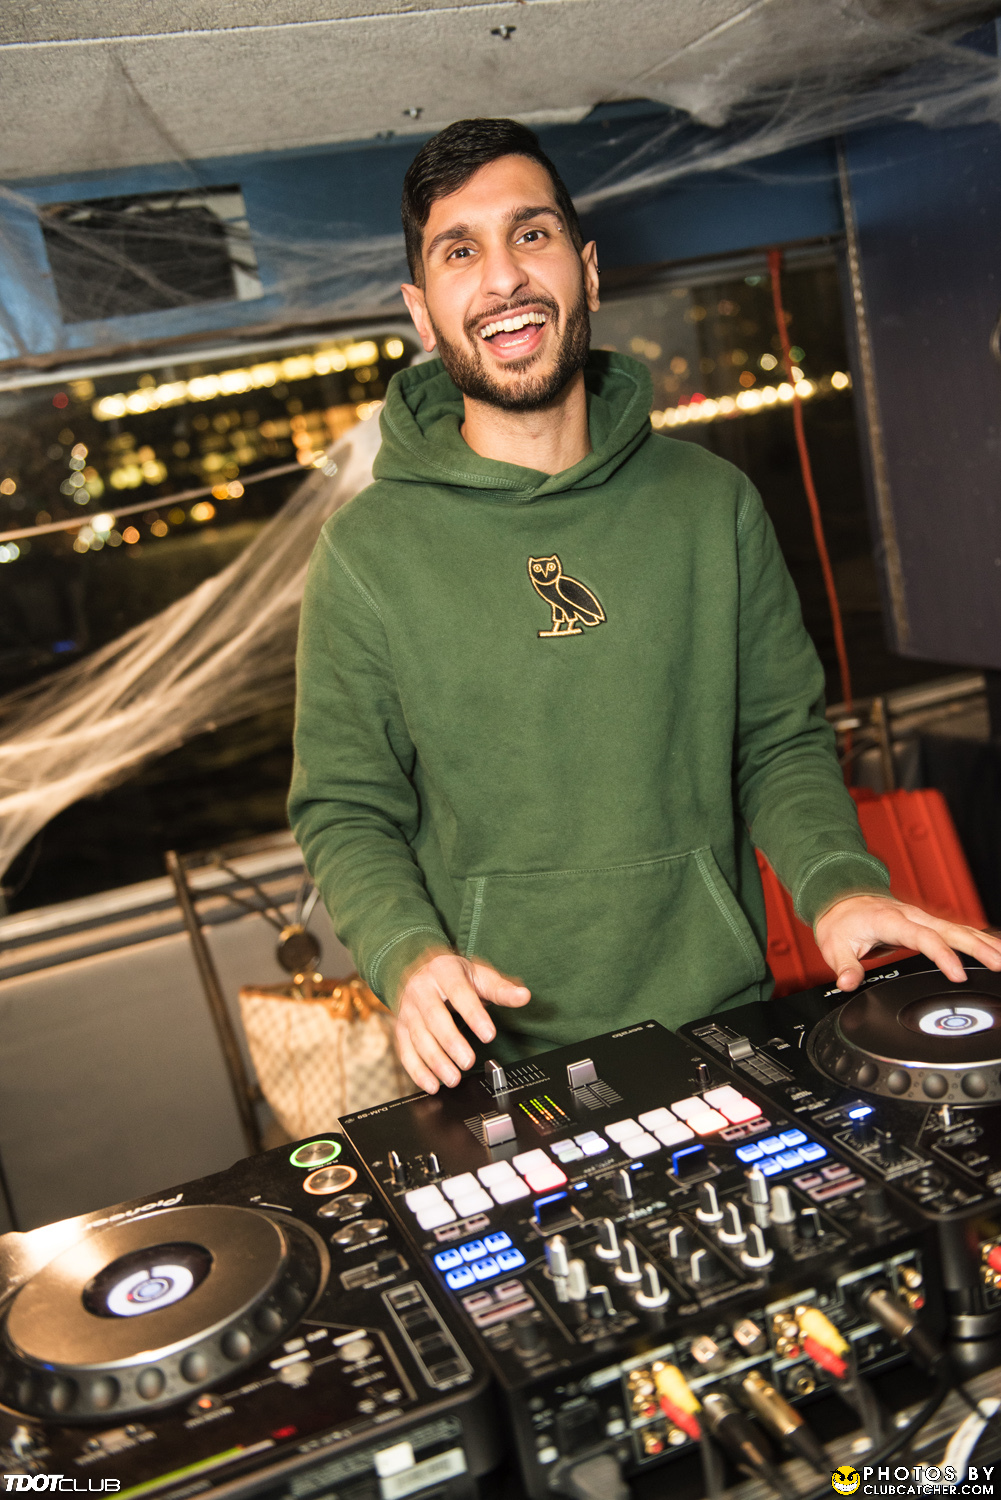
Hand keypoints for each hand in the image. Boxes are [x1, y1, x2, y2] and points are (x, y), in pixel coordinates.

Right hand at [395, 952, 530, 1092]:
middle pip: (434, 1017)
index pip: (459, 993)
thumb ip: (501, 989)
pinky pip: (405, 1051)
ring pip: (418, 1036)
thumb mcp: (478, 975)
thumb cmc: (452, 975)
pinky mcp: (401, 1028)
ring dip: (434, 1060)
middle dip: (451, 1042)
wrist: (418, 970)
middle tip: (468, 1061)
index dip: (474, 1015)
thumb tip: (523, 996)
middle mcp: (421, 990)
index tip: (489, 1034)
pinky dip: (417, 1070)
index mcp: (443, 972)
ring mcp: (408, 1010)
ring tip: (453, 1078)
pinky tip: (431, 1084)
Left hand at [815, 893, 1000, 990]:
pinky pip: (956, 930)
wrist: (842, 900)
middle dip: (977, 947)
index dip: (943, 956)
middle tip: (998, 963)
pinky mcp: (927, 923)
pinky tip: (993, 947)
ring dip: (983, 942)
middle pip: (950, 931)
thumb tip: (847, 984)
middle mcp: (911, 916)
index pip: (924, 938)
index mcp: (891, 921)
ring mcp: (921, 918)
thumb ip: (844, 966)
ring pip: (959, 929)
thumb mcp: (833, 944)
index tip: (958, 974)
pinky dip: (977, 938)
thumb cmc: (841, 921)